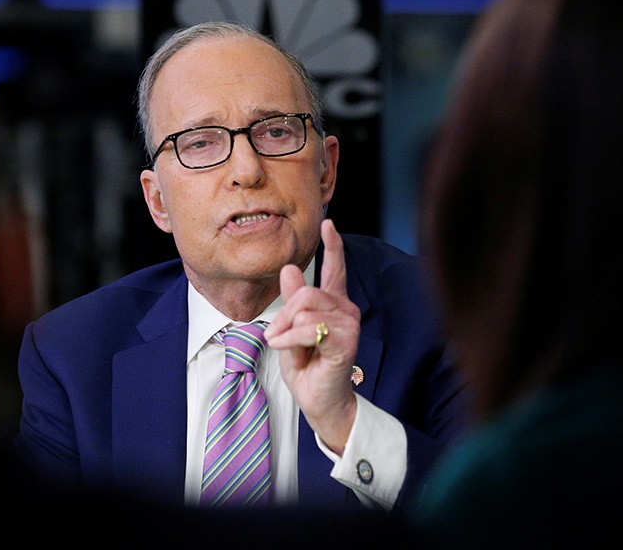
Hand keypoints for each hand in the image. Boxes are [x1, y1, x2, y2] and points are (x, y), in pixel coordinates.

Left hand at [264, 218, 359, 454]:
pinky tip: (287, 350)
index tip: (329, 222)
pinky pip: (310, 329)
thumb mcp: (291, 328)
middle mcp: (346, 309)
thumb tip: (289, 269)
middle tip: (273, 334)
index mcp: (333, 303)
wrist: (319, 400)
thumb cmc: (308, 366)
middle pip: (308, 292)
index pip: (335, 268)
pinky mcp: (345, 342)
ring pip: (307, 309)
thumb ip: (293, 300)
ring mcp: (349, 325)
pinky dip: (291, 339)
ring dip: (286, 330)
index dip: (332, 245)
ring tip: (284, 346)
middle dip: (284, 313)